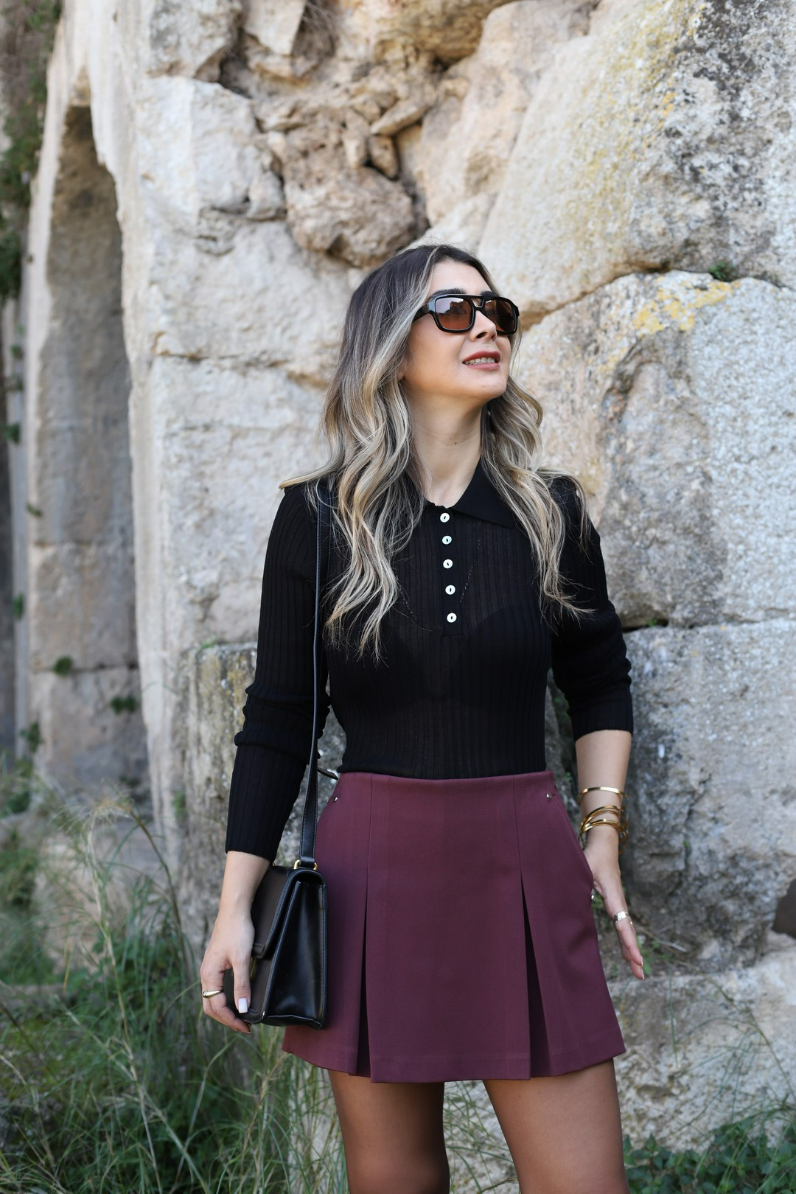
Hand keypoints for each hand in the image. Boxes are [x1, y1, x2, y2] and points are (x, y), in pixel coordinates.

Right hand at [200, 908, 255, 1033]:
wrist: (234, 910)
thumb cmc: (238, 932)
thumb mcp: (242, 959)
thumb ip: (241, 985)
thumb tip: (242, 1009)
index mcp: (209, 975)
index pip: (216, 1007)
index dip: (231, 1020)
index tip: (246, 1027)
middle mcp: (205, 974)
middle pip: (210, 1006)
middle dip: (226, 1019)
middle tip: (244, 1027)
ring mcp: (209, 969)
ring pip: (212, 998)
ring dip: (224, 1011)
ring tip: (240, 1017)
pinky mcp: (215, 964)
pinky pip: (215, 989)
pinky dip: (223, 1000)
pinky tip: (234, 999)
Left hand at [583, 831, 644, 980]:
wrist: (604, 844)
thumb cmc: (592, 854)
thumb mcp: (582, 866)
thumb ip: (575, 880)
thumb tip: (564, 895)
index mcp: (612, 893)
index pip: (621, 920)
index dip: (628, 940)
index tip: (635, 956)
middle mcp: (618, 900)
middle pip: (627, 929)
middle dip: (634, 952)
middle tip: (640, 973)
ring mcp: (618, 903)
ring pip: (626, 929)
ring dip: (631, 950)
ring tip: (638, 973)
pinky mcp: (615, 903)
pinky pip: (622, 925)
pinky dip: (626, 941)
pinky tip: (628, 955)